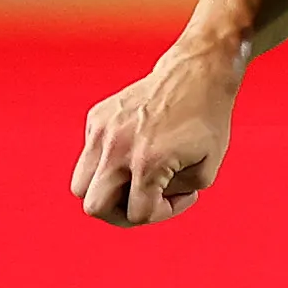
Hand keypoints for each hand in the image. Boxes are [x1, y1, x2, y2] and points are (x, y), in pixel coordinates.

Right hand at [72, 43, 238, 224]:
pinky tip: (134, 150)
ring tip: (134, 180)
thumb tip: (145, 202)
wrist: (197, 73)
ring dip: (106, 191)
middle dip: (120, 213)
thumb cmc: (207, 122)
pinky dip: (108, 163)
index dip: (160, 213)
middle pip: (93, 207)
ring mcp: (102, 130)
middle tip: (145, 198)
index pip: (136, 214)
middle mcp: (118, 147)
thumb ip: (173, 198)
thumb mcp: (205, 172)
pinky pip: (89, 157)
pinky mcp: (96, 118)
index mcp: (148, 163)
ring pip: (80, 185)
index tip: (178, 193)